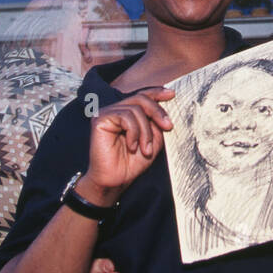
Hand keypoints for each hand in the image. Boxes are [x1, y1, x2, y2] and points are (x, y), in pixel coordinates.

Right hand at [83, 88, 174, 203]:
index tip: (172, 94)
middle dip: (158, 112)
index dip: (157, 92)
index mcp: (127, 113)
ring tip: (145, 149)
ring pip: (135, 109)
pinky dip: (134, 132)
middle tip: (168, 127)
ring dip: (146, 131)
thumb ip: (157, 123)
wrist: (116, 180)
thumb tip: (164, 109)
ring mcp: (106, 113)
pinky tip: (132, 146)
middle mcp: (116, 110)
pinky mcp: (100, 119)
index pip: (142, 95)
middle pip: (141, 98)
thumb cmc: (132, 163)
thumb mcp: (153, 140)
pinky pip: (125, 117)